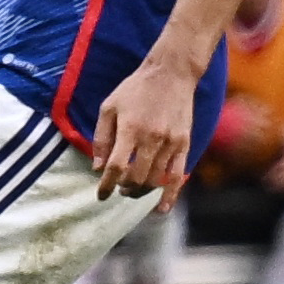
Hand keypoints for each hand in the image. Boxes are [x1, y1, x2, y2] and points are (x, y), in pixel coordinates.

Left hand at [91, 59, 196, 198]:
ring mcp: (171, 143)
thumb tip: (98, 168)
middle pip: (137, 177)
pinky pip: (179, 176)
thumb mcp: (109, 107)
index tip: (100, 195)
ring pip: (156, 179)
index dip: (106, 185)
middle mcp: (152, 138)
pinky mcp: (185, 144)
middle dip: (124, 189)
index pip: (117, 167)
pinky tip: (161, 208)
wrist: (171, 74)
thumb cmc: (135, 90)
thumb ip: (102, 138)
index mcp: (130, 129)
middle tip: (118, 189)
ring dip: (141, 191)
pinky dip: (170, 195)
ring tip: (132, 191)